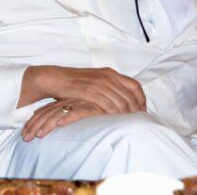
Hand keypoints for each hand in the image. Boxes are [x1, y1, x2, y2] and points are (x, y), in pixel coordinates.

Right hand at [19, 65, 144, 114]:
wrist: (55, 78)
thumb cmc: (74, 82)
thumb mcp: (95, 79)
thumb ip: (109, 85)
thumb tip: (123, 98)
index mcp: (110, 73)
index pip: (135, 86)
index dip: (141, 99)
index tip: (142, 110)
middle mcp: (107, 76)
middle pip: (130, 96)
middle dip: (136, 110)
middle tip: (136, 121)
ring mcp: (98, 84)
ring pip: (121, 102)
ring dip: (126, 114)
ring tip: (126, 123)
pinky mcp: (90, 92)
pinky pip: (108, 105)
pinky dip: (113, 114)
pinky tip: (114, 120)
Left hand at [22, 99, 103, 140]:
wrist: (118, 99)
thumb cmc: (98, 107)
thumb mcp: (78, 110)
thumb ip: (66, 114)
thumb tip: (54, 121)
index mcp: (63, 103)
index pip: (43, 113)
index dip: (32, 123)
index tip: (24, 134)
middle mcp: (68, 102)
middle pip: (46, 114)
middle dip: (34, 126)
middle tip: (25, 138)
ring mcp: (79, 103)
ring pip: (58, 115)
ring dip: (47, 125)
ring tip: (38, 135)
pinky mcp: (92, 106)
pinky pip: (77, 112)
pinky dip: (68, 118)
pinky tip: (59, 124)